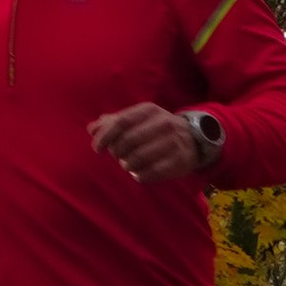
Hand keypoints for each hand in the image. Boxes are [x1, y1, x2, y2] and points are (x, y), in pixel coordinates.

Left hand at [89, 103, 203, 184]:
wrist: (194, 138)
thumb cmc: (156, 128)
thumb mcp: (139, 119)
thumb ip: (114, 122)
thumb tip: (92, 128)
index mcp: (149, 110)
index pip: (121, 122)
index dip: (105, 136)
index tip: (96, 149)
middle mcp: (163, 123)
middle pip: (128, 141)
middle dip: (116, 152)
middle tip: (117, 155)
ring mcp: (173, 142)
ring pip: (137, 159)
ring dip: (127, 165)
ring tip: (128, 164)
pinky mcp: (179, 161)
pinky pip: (150, 173)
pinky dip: (139, 175)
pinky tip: (139, 172)